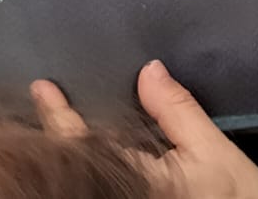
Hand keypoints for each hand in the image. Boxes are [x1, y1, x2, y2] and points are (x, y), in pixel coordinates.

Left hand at [31, 62, 257, 198]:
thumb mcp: (214, 152)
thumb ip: (178, 112)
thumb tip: (150, 72)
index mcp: (138, 179)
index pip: (83, 142)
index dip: (59, 114)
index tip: (42, 88)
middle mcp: (120, 194)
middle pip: (75, 160)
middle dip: (59, 131)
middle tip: (44, 99)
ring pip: (86, 174)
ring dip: (72, 149)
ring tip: (60, 121)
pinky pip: (102, 184)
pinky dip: (93, 164)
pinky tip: (88, 148)